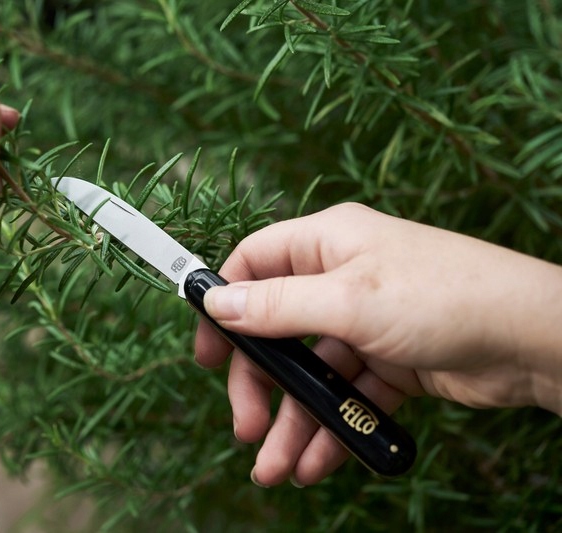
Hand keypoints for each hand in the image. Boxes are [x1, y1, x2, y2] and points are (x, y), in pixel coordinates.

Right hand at [195, 202, 561, 486]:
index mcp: (327, 243)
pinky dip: (332, 427)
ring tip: (278, 467)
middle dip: (260, 385)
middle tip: (245, 426)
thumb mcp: (347, 300)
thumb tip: (216, 302)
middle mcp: (340, 279)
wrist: (530, 340)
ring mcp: (365, 322)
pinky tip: (318, 461)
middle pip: (277, 332)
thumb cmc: (443, 297)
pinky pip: (346, 396)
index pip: (254, 265)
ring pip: (312, 375)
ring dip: (293, 420)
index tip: (206, 353)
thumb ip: (276, 305)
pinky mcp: (389, 362)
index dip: (223, 305)